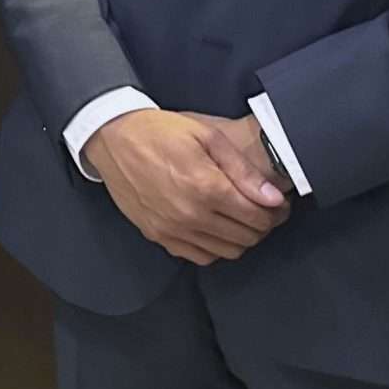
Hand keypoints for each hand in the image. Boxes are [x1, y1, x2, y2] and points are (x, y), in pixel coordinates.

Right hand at [82, 108, 289, 264]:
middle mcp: (190, 214)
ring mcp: (172, 229)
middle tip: (262, 209)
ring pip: (226, 252)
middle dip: (262, 225)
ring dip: (240, 238)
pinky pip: (199, 256)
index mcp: (206, 187)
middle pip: (246, 237)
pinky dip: (214, 247)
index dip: (276, 212)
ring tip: (239, 218)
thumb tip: (271, 198)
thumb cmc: (159, 132)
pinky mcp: (157, 235)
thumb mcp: (207, 136)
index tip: (278, 204)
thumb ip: (243, 170)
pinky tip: (213, 227)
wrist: (111, 138)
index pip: (259, 217)